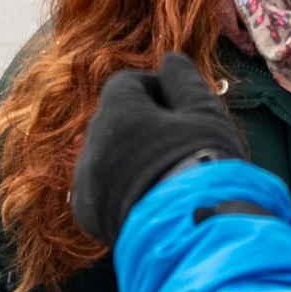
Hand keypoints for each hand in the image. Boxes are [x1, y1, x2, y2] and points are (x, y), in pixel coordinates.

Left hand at [72, 50, 242, 251]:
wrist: (195, 231)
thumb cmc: (204, 164)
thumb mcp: (204, 113)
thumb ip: (184, 81)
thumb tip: (170, 60)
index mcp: (118, 113)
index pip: (126, 84)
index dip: (155, 90)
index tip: (181, 108)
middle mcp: (93, 144)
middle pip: (113, 122)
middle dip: (141, 125)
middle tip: (179, 144)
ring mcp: (86, 182)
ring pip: (105, 157)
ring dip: (129, 159)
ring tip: (166, 176)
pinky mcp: (87, 216)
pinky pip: (99, 191)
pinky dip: (118, 190)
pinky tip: (148, 200)